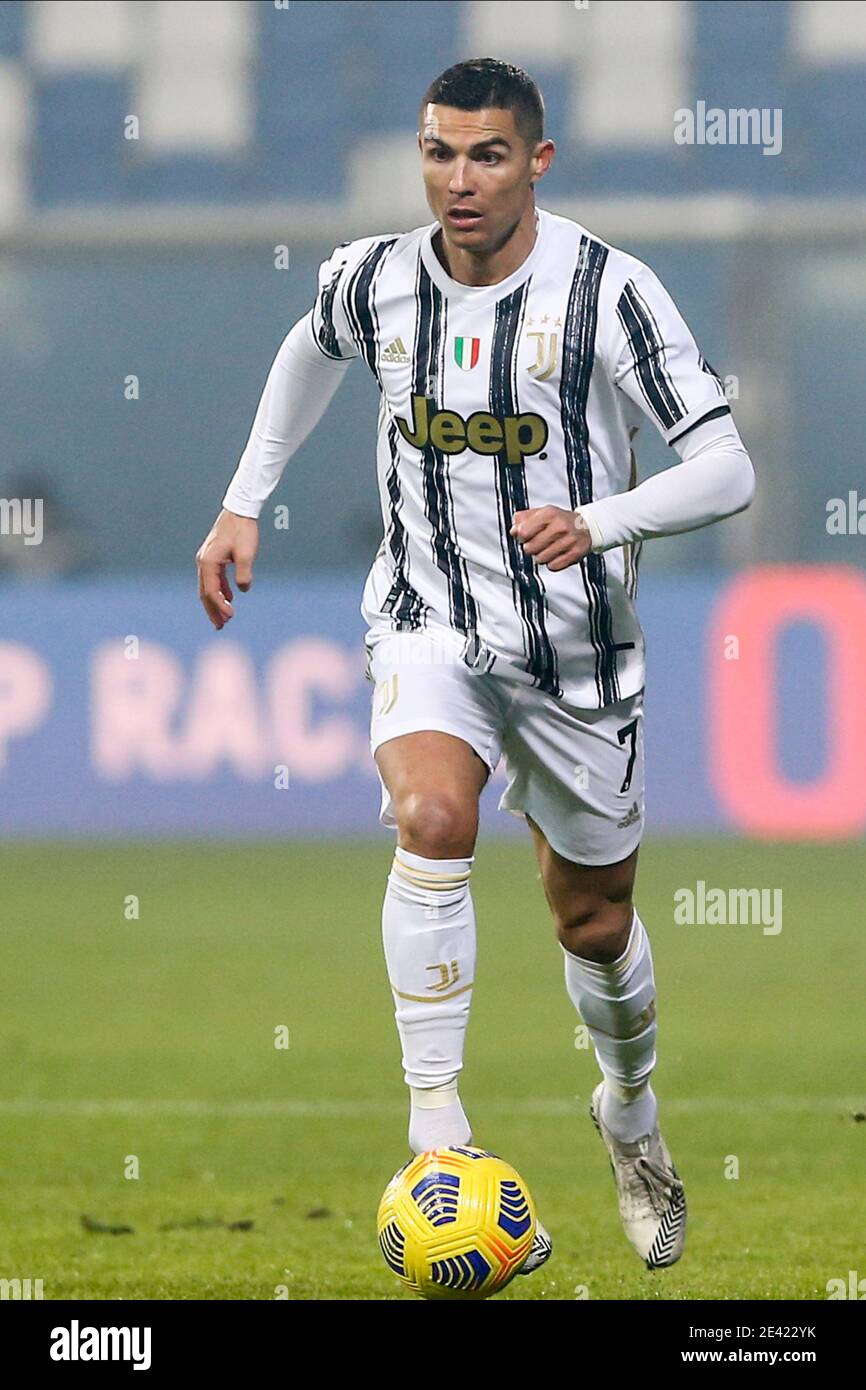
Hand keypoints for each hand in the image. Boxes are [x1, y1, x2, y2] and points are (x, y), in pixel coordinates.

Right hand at [196, 509, 258, 629]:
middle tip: (221, 627)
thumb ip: (243, 573)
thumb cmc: (243, 531)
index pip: (211, 591)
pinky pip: (214, 579)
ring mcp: (206, 560)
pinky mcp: (213, 557)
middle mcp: (203, 562)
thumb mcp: (246, 553)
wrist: (239, 511)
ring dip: (215, 603)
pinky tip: (230, 598)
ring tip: (224, 618)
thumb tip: (243, 589)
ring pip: (208, 587)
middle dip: (213, 610)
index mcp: (208, 563)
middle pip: (205, 593)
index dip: (219, 607)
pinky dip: (220, 590)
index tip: (231, 617)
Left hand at [510, 506, 591, 570]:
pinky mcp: (575, 554)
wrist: (587, 526)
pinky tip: (556, 555)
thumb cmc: (560, 520)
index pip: (523, 532)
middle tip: (537, 544)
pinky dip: (551, 563)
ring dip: (540, 557)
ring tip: (547, 549)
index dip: (521, 537)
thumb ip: (523, 519)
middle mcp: (560, 526)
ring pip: (540, 559)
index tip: (525, 536)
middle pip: (530, 548)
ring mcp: (569, 541)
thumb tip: (513, 531)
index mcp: (549, 514)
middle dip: (530, 548)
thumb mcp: (542, 513)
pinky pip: (553, 566)